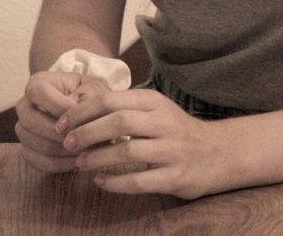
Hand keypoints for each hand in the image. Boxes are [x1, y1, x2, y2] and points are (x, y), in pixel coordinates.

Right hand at [15, 71, 110, 173]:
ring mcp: (23, 130)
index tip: (80, 115)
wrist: (92, 113)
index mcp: (38, 83)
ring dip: (61, 151)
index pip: (38, 92)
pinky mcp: (28, 150)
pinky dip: (59, 164)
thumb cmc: (92, 97)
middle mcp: (24, 105)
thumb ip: (86, 98)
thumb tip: (75, 116)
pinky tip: (77, 162)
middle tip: (82, 139)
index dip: (58, 105)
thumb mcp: (94, 90)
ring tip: (84, 152)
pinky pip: (37, 162)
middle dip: (59, 133)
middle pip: (30, 121)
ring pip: (33, 144)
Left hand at [55, 88, 224, 199]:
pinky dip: (116, 183)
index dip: (83, 112)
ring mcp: (172, 150)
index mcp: (155, 102)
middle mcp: (164, 122)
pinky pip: (140, 181)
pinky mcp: (176, 176)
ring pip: (128, 150)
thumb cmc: (177, 131)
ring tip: (80, 163)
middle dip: (87, 132)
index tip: (63, 123)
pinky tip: (101, 182)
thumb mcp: (156, 110)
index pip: (111, 100)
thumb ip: (126, 108)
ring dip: (98, 158)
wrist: (219, 153)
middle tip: (67, 143)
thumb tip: (81, 109)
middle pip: (118, 121)